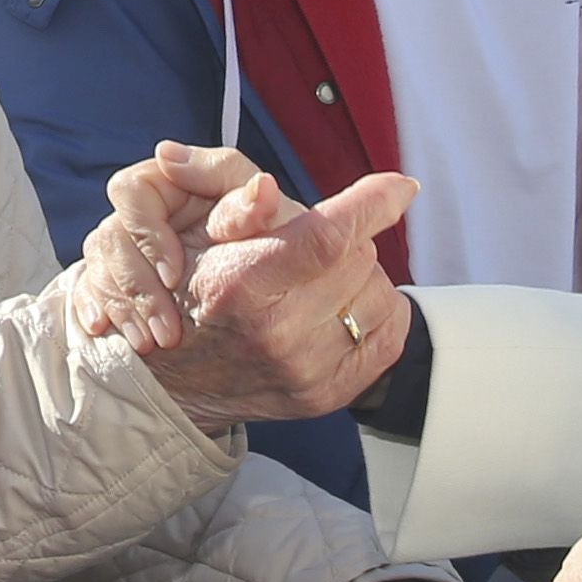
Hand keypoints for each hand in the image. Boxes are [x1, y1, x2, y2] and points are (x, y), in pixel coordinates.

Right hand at [79, 147, 414, 428]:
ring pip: (381, 293)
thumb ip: (239, 206)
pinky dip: (375, 314)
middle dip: (344, 240)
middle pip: (359, 256)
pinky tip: (338, 311)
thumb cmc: (197, 294)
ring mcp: (306, 370)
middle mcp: (276, 332)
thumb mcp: (201, 238)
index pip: (328, 238)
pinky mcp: (328, 395)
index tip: (401, 186)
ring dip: (359, 278)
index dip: (373, 204)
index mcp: (241, 283)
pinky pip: (391, 334)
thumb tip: (266, 186)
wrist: (180, 381)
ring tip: (317, 284)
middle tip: (307, 250)